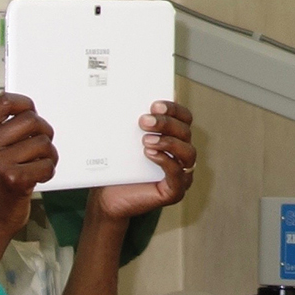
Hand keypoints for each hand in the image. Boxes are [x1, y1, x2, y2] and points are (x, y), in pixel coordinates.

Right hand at [0, 93, 56, 241]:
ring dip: (48, 154)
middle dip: (43, 131)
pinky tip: (38, 176)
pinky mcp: (13, 181)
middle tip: (41, 144)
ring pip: (42, 142)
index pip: (4, 101)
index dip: (25, 104)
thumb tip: (29, 110)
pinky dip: (48, 170)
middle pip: (30, 119)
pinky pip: (46, 164)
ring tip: (39, 164)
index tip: (32, 113)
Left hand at [93, 100, 195, 220]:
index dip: (173, 109)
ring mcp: (181, 174)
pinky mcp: (175, 191)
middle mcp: (181, 155)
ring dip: (168, 142)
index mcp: (173, 138)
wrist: (106, 197)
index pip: (184, 118)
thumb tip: (130, 97)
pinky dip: (166, 160)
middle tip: (144, 120)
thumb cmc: (117, 169)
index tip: (154, 104)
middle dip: (166, 123)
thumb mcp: (124, 141)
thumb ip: (132, 122)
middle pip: (186, 132)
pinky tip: (149, 153)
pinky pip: (178, 173)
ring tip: (145, 140)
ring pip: (188, 152)